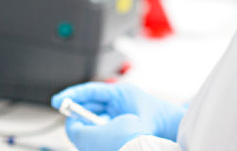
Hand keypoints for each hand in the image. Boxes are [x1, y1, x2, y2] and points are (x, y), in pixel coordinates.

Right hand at [51, 83, 185, 150]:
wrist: (179, 134)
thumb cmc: (161, 124)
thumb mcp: (123, 126)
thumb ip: (94, 130)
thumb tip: (75, 130)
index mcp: (121, 94)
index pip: (91, 91)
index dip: (72, 96)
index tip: (57, 102)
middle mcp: (121, 104)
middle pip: (91, 108)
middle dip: (79, 117)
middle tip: (72, 127)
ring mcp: (124, 117)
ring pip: (97, 123)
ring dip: (90, 130)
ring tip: (88, 138)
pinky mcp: (127, 130)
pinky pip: (105, 132)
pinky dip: (99, 138)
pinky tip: (100, 143)